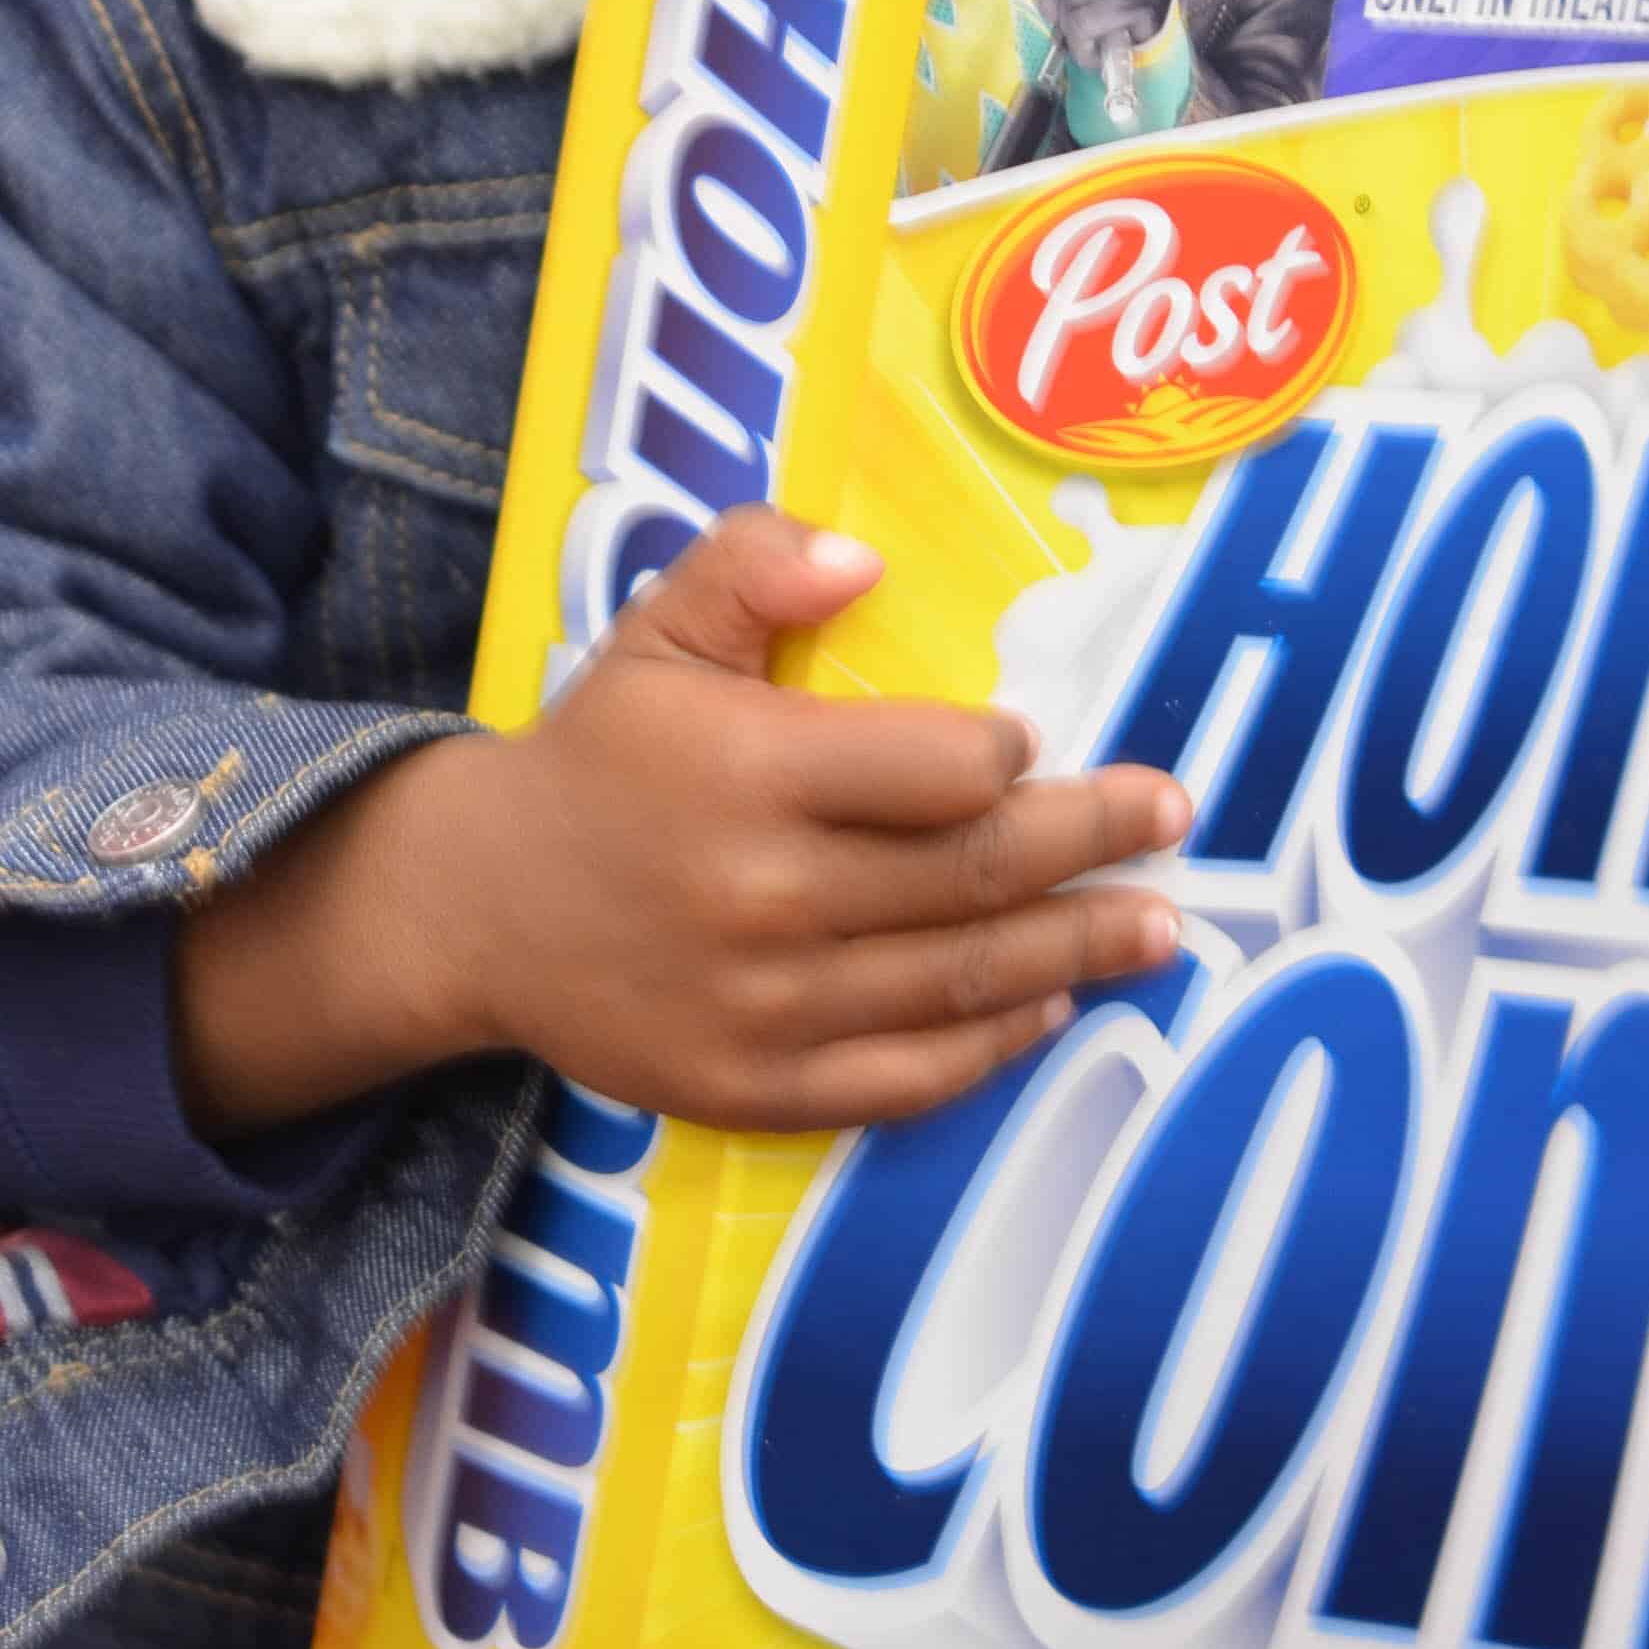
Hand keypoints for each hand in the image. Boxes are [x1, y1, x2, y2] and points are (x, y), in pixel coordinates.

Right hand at [175, 511, 1185, 1141]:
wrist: (477, 909)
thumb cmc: (598, 757)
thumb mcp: (656, 629)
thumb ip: (753, 565)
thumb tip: (864, 561)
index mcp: (746, 770)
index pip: (935, 769)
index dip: (1006, 756)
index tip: (1038, 744)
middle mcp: (763, 894)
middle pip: (974, 875)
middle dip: (1093, 844)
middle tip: (1171, 817)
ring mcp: (763, 1005)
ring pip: (962, 981)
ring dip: (1079, 952)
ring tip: (1159, 928)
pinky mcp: (756, 1087)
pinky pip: (907, 1076)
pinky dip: (992, 1045)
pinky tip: (1051, 1008)